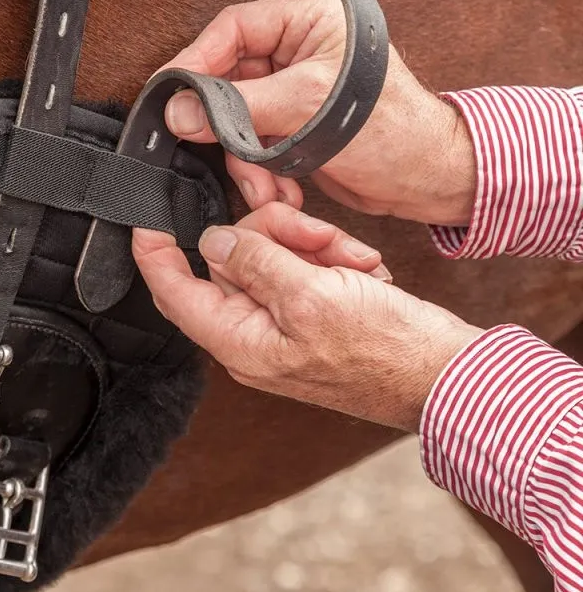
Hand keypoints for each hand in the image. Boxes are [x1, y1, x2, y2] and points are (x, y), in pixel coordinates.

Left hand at [134, 205, 480, 431]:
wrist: (444, 372)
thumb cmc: (384, 351)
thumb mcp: (311, 296)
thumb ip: (255, 263)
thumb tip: (212, 240)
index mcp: (240, 341)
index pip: (175, 292)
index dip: (154, 254)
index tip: (146, 219)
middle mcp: (255, 334)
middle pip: (233, 257)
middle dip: (277, 234)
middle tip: (317, 239)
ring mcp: (286, 323)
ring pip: (274, 252)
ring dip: (315, 245)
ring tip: (353, 263)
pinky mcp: (315, 311)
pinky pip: (307, 264)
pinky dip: (335, 258)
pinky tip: (364, 272)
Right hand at [162, 0, 475, 225]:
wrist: (428, 180)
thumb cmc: (397, 132)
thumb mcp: (309, 108)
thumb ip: (240, 107)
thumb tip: (184, 109)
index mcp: (314, 19)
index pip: (236, 28)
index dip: (200, 59)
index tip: (173, 89)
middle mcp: (304, 48)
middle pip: (232, 75)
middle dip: (226, 120)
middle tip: (206, 140)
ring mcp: (298, 87)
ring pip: (240, 115)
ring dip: (245, 154)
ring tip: (261, 180)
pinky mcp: (297, 123)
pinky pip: (256, 141)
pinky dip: (261, 169)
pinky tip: (278, 187)